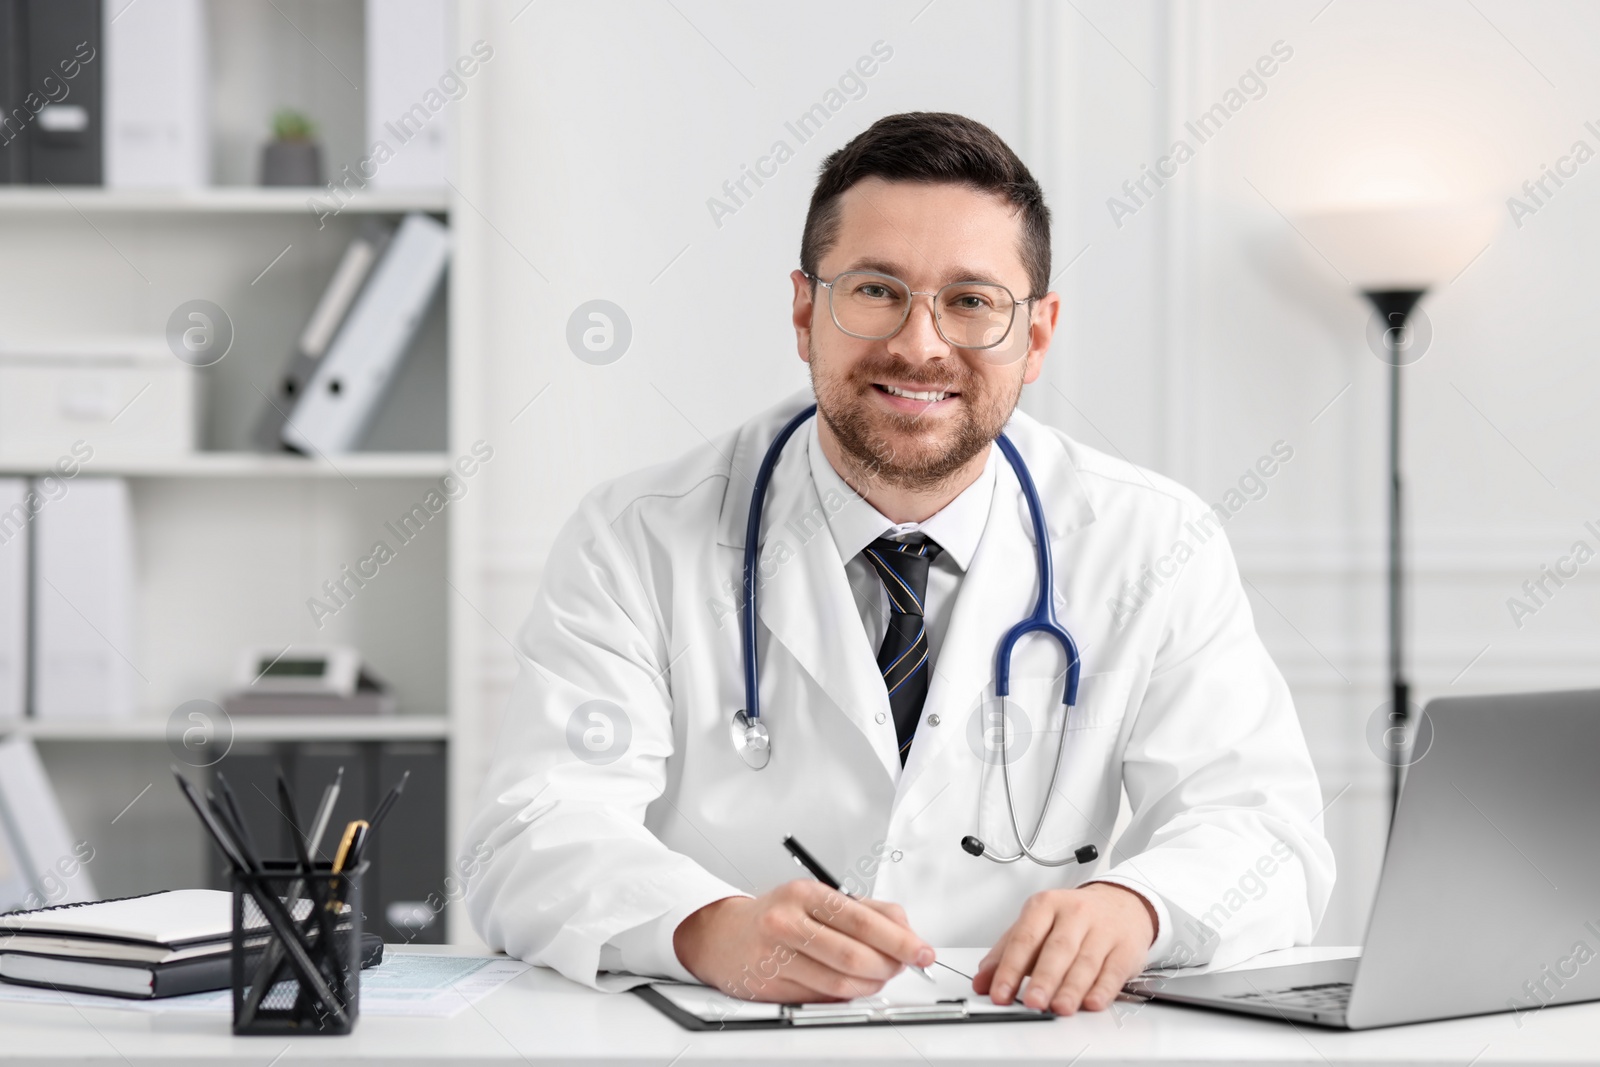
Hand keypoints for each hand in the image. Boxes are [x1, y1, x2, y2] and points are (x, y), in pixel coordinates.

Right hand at [673, 883, 934, 1001]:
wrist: (720, 935)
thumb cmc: (776, 914)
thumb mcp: (819, 898)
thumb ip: (867, 910)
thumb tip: (906, 929)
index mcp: (804, 894)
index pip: (862, 919)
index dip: (899, 939)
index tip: (922, 951)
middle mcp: (786, 922)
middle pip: (853, 954)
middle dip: (888, 966)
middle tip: (902, 966)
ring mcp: (775, 957)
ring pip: (840, 982)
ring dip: (870, 984)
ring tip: (878, 977)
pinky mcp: (770, 987)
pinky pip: (821, 997)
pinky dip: (844, 995)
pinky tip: (849, 985)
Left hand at [973, 882, 1155, 1014]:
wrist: (1120, 902)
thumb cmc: (1072, 918)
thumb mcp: (1035, 925)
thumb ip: (1006, 953)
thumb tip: (982, 981)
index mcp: (1045, 905)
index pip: (1024, 938)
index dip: (1010, 968)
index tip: (999, 992)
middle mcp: (1074, 914)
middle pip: (1057, 949)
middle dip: (1044, 978)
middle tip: (1032, 1002)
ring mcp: (1102, 930)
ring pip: (1086, 962)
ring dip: (1072, 988)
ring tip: (1060, 1007)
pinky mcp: (1125, 948)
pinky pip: (1113, 970)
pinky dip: (1103, 989)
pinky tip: (1092, 1002)